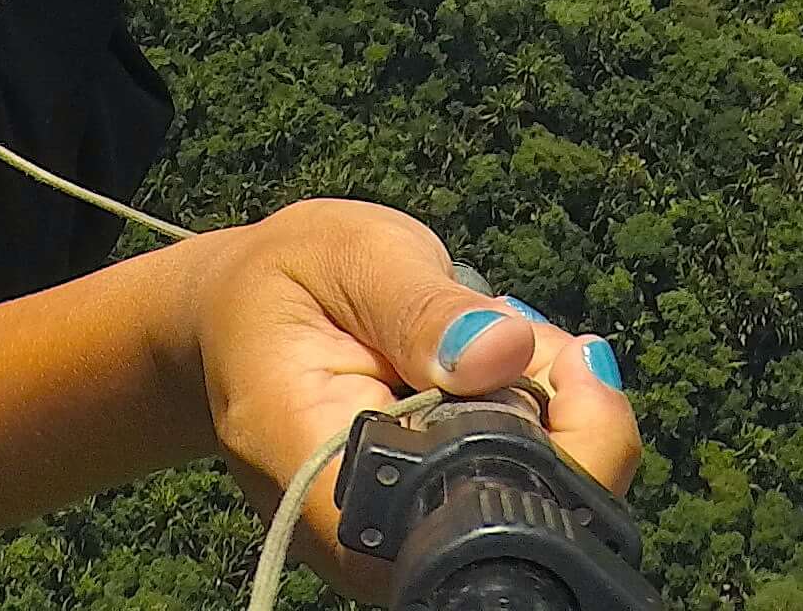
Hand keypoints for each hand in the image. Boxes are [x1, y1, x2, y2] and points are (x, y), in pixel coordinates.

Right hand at [186, 200, 637, 601]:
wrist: (236, 318)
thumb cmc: (285, 280)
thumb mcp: (349, 259)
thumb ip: (421, 307)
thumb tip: (505, 352)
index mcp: (314, 468)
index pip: (448, 514)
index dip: (544, 458)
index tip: (566, 365)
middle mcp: (352, 534)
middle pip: (505, 519)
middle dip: (558, 422)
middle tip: (525, 329)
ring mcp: (388, 544)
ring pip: (524, 508)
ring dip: (545, 417)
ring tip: (494, 338)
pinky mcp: (417, 528)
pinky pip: (507, 493)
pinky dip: (530, 427)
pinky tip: (492, 371)